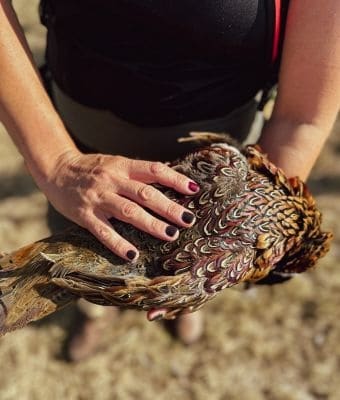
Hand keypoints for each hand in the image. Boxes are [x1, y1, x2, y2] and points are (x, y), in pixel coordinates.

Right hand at [40, 150, 198, 260]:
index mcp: (122, 166)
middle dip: (169, 208)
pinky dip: (119, 244)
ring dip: (151, 224)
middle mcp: (112, 180)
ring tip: (170, 235)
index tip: (194, 190)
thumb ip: (136, 173)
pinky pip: (103, 232)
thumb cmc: (92, 168)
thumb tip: (167, 181)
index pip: (154, 170)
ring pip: (129, 212)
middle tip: (188, 220)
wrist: (57, 169)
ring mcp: (98, 198)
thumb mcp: (115, 163)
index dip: (175, 179)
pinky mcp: (84, 215)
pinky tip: (133, 255)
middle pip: (145, 194)